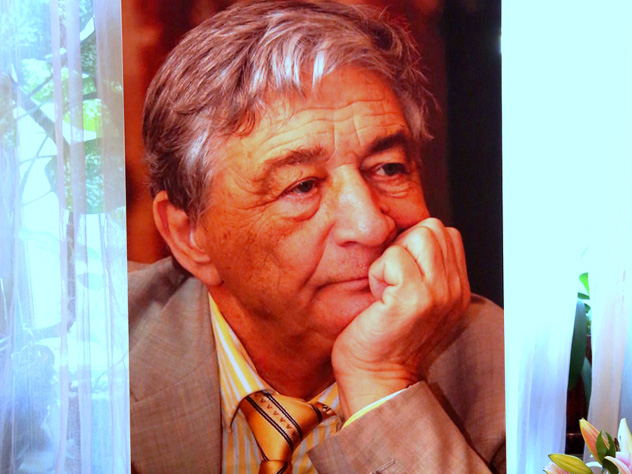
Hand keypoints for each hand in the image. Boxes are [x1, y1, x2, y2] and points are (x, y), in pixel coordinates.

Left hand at [331, 218, 470, 418]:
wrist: (375, 379)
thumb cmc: (385, 338)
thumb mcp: (419, 301)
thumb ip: (426, 270)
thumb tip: (409, 235)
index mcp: (458, 289)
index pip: (445, 233)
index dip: (416, 245)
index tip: (401, 276)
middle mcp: (455, 290)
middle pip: (433, 228)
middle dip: (405, 246)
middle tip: (392, 282)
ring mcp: (438, 293)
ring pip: (418, 235)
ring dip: (393, 257)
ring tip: (387, 289)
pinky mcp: (414, 298)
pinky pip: (394, 256)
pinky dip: (378, 273)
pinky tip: (378, 298)